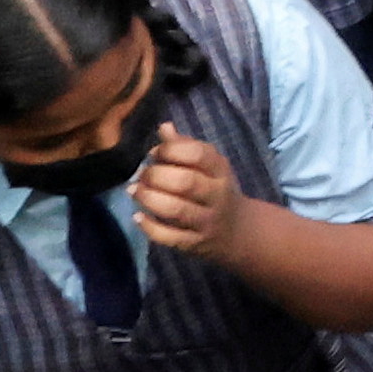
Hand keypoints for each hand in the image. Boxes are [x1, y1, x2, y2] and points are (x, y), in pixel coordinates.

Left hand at [127, 133, 245, 256]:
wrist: (237, 231)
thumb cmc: (215, 190)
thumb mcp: (209, 166)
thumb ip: (186, 146)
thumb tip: (164, 127)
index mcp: (220, 170)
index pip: (198, 154)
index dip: (171, 150)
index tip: (154, 153)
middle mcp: (217, 195)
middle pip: (186, 182)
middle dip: (156, 175)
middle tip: (141, 174)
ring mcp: (207, 221)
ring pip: (176, 210)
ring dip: (149, 199)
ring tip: (134, 191)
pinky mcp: (196, 244)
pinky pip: (171, 237)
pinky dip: (151, 228)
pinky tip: (137, 217)